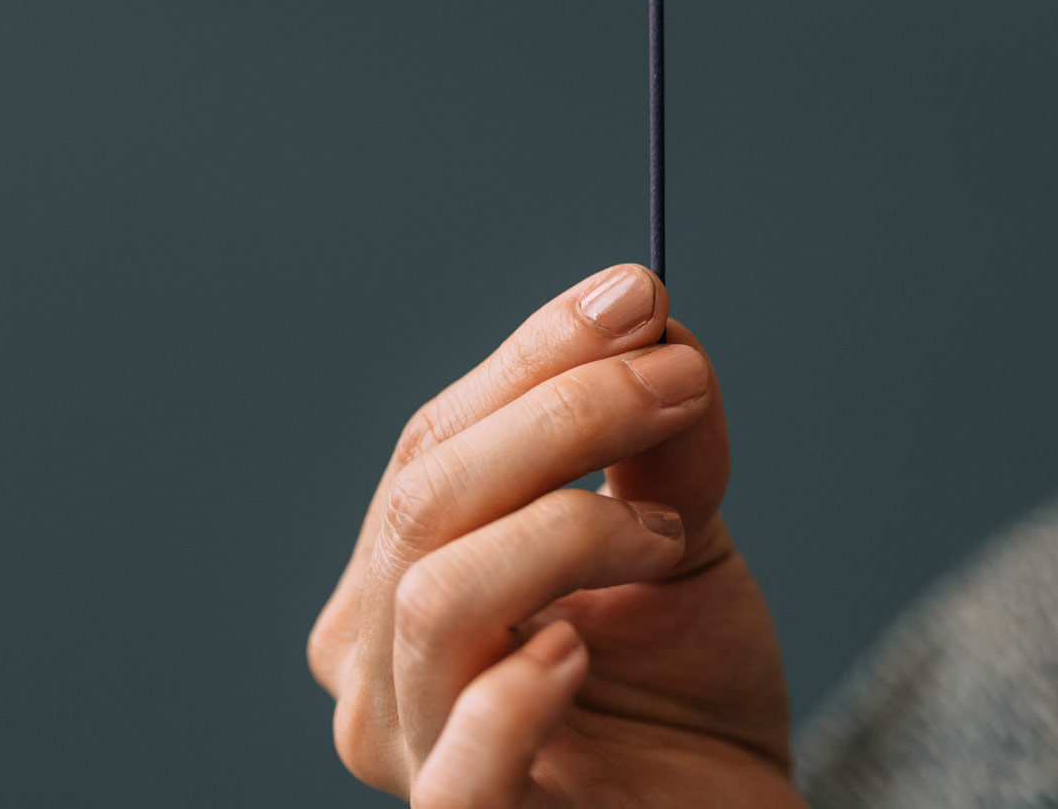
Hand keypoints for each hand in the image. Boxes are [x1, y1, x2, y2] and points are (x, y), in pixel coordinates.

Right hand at [307, 265, 801, 806]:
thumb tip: (655, 321)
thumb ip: (657, 446)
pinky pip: (461, 766)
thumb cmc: (685, 703)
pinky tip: (583, 647)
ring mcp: (410, 754)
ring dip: (560, 528)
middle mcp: (372, 663)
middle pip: (424, 501)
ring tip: (663, 535)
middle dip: (557, 416)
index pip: (434, 442)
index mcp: (393, 578)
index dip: (533, 360)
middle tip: (675, 377)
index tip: (636, 297)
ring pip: (434, 597)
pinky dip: (516, 692)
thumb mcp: (678, 545)